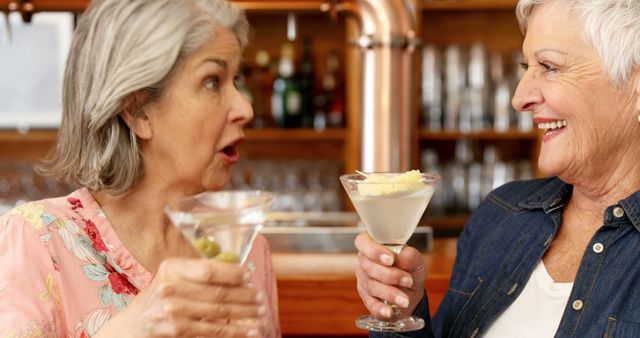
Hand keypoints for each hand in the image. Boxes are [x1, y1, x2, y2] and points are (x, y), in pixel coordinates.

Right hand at [96, 258, 265, 336]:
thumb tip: (239, 273)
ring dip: (245, 313)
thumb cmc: (161, 297)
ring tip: (260, 313)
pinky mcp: (177, 330)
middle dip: (244, 295)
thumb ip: (198, 273)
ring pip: (219, 312)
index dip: (232, 273)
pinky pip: (213, 331)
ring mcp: (173, 311)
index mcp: (172, 268)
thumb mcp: (174, 278)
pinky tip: (249, 331)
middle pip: (217, 292)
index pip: (208, 270)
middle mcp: (170, 288)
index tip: (249, 275)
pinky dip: (235, 331)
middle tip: (260, 297)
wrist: (134, 325)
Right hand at [355, 232, 425, 319]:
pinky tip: (389, 311)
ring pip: (370, 286)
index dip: (374, 250)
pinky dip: (380, 308)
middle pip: (368, 266)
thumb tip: (402, 255)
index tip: (390, 259)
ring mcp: (364, 280)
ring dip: (390, 293)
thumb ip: (410, 256)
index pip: (363, 242)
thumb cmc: (410, 271)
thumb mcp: (416, 262)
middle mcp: (365, 262)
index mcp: (374, 246)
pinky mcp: (366, 298)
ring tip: (405, 299)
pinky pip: (370, 303)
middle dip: (390, 275)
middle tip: (408, 280)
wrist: (412, 293)